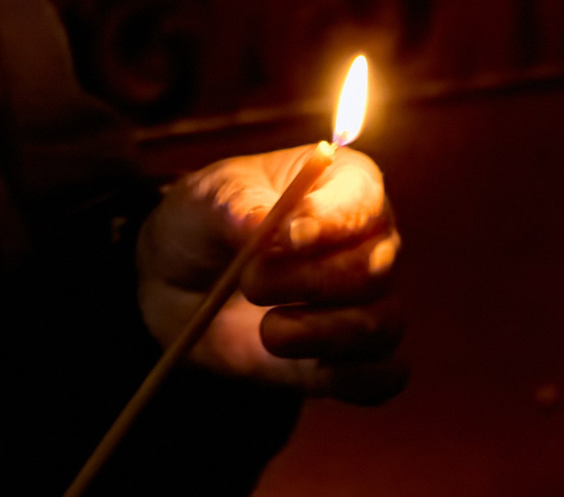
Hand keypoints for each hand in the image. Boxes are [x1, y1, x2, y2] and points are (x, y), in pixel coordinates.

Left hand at [136, 145, 405, 402]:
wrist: (182, 282)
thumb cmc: (206, 221)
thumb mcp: (207, 199)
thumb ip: (238, 206)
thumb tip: (264, 223)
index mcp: (342, 185)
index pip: (364, 198)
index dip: (335, 220)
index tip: (290, 237)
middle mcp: (369, 242)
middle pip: (375, 268)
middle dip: (314, 281)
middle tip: (253, 282)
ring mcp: (366, 301)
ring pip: (381, 325)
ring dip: (323, 334)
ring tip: (268, 331)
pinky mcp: (353, 357)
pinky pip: (381, 376)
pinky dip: (351, 379)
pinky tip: (306, 366)